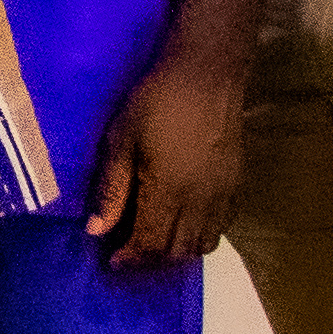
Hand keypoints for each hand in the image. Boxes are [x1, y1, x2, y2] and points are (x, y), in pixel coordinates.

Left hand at [81, 41, 239, 274]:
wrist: (209, 72)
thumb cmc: (157, 99)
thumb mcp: (122, 139)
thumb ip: (111, 189)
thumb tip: (96, 230)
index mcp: (169, 191)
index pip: (150, 244)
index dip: (130, 259)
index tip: (111, 261)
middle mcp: (200, 201)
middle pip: (178, 252)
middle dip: (151, 261)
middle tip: (129, 255)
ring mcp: (223, 194)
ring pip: (203, 244)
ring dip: (177, 253)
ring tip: (154, 243)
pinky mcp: (236, 184)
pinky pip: (221, 226)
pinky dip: (201, 236)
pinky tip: (183, 225)